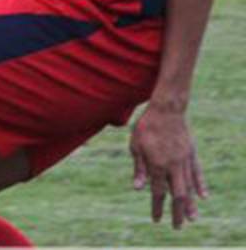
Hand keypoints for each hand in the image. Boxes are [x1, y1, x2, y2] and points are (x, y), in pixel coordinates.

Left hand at [129, 103, 207, 228]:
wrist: (166, 109)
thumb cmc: (146, 127)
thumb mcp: (135, 146)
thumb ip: (139, 168)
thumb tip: (138, 189)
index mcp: (157, 165)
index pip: (157, 192)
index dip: (157, 207)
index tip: (156, 219)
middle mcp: (173, 166)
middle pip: (177, 195)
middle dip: (176, 212)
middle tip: (177, 227)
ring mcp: (185, 161)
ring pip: (189, 187)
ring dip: (190, 204)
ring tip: (192, 219)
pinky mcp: (192, 154)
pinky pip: (197, 173)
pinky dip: (200, 185)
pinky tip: (202, 196)